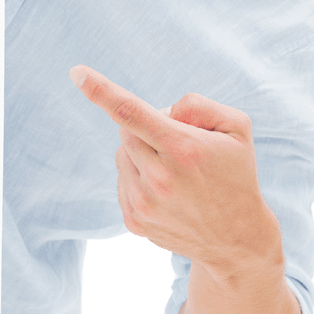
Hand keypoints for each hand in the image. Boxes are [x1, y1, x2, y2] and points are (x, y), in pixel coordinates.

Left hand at [70, 66, 276, 275]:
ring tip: (176, 173)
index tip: (77, 73)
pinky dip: (139, 177)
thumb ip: (198, 105)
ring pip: (123, 154)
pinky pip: (123, 180)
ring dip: (142, 154)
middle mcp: (160, 177)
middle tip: (178, 145)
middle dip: (147, 129)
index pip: (132, 112)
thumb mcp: (236, 128)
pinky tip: (167, 192)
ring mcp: (145, 202)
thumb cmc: (236, 174)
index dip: (100, 90)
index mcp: (183, 148)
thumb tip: (159, 111)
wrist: (237, 240)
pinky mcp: (134, 220)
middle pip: (126, 130)